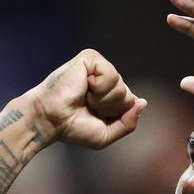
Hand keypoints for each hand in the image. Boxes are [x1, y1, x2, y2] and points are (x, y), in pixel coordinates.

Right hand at [26, 49, 146, 149]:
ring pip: (121, 87)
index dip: (116, 116)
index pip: (131, 104)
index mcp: (110, 95)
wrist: (50, 120)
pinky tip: (84, 87)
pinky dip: (99, 88)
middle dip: (110, 109)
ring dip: (103, 100)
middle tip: (88, 107)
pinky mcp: (90, 58)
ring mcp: (99, 68)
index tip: (95, 118)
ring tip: (85, 98)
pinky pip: (111, 75)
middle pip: (128, 96)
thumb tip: (142, 102)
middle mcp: (106, 80)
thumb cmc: (73, 128)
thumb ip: (128, 123)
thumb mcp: (107, 134)